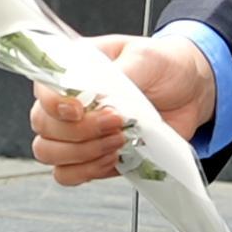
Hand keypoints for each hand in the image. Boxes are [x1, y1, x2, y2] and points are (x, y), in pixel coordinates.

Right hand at [29, 33, 215, 185]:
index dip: (55, 104)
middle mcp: (67, 101)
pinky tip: (113, 158)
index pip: (42, 88)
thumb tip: (102, 98)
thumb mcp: (146, 57)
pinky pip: (67, 174)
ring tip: (118, 141)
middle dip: (80, 131)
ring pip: (48, 153)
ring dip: (84, 153)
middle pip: (42, 125)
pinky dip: (88, 171)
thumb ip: (122, 74)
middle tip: (117, 123)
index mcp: (73, 68)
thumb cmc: (163, 65)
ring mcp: (76, 131)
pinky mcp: (91, 156)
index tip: (80, 109)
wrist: (190, 91)